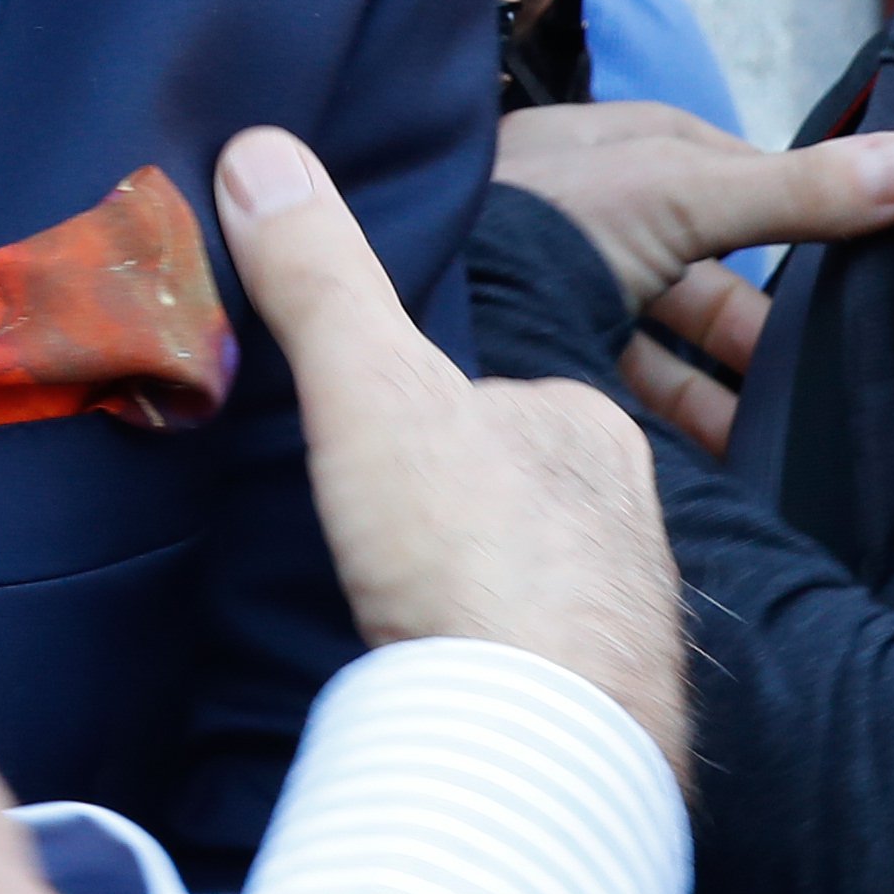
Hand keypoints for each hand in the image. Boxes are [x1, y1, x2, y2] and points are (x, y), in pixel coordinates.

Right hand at [218, 125, 690, 787]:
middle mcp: (632, 517)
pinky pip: (548, 675)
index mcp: (587, 426)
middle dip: (459, 514)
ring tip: (401, 618)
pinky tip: (450, 689)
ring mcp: (631, 621)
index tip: (369, 449)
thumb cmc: (468, 551)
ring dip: (481, 600)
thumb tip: (260, 151)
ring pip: (540, 587)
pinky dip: (499, 676)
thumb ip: (318, 276)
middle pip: (521, 492)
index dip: (425, 417)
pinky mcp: (618, 716)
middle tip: (378, 540)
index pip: (501, 396)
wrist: (538, 742)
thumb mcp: (368, 385)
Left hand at [491, 101, 893, 455]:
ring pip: (662, 330)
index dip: (782, 198)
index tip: (855, 244)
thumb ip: (796, 189)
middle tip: (829, 360)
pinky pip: (625, 388)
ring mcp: (551, 289)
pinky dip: (683, 418)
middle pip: (692, 257)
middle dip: (756, 311)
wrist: (432, 324)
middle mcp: (570, 214)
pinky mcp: (538, 361)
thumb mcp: (677, 195)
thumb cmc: (538, 230)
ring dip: (724, 376)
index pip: (709, 162)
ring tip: (790, 426)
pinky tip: (731, 455)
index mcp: (597, 152)